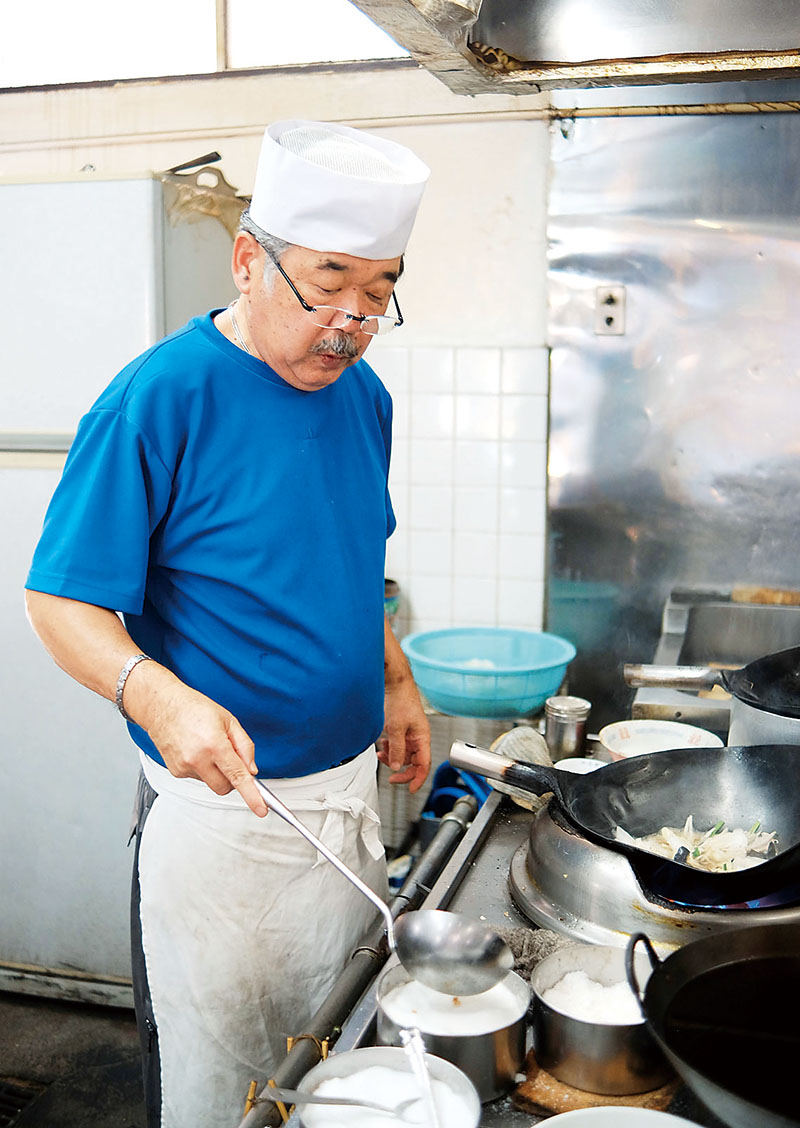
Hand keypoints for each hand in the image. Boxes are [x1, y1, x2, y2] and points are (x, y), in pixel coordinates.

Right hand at [128, 671, 267, 816]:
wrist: (162, 705)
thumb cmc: (195, 708)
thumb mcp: (229, 720)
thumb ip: (245, 746)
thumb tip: (252, 770)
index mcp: (214, 744)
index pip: (237, 776)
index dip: (252, 795)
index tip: (261, 810)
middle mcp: (197, 758)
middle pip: (225, 787)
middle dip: (233, 780)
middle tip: (231, 761)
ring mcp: (184, 767)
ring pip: (211, 783)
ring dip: (216, 771)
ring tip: (207, 747)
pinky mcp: (175, 771)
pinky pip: (198, 778)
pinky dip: (202, 768)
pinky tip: (196, 750)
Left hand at [377, 675, 430, 793]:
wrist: (394, 683)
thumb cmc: (401, 700)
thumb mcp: (396, 728)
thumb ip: (397, 749)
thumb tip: (397, 766)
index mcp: (423, 738)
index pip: (424, 764)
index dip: (419, 779)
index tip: (411, 790)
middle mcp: (418, 737)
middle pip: (413, 762)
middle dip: (401, 770)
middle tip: (391, 778)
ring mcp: (410, 733)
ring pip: (403, 754)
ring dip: (393, 757)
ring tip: (382, 753)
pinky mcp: (401, 728)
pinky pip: (397, 744)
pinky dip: (390, 748)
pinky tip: (383, 743)